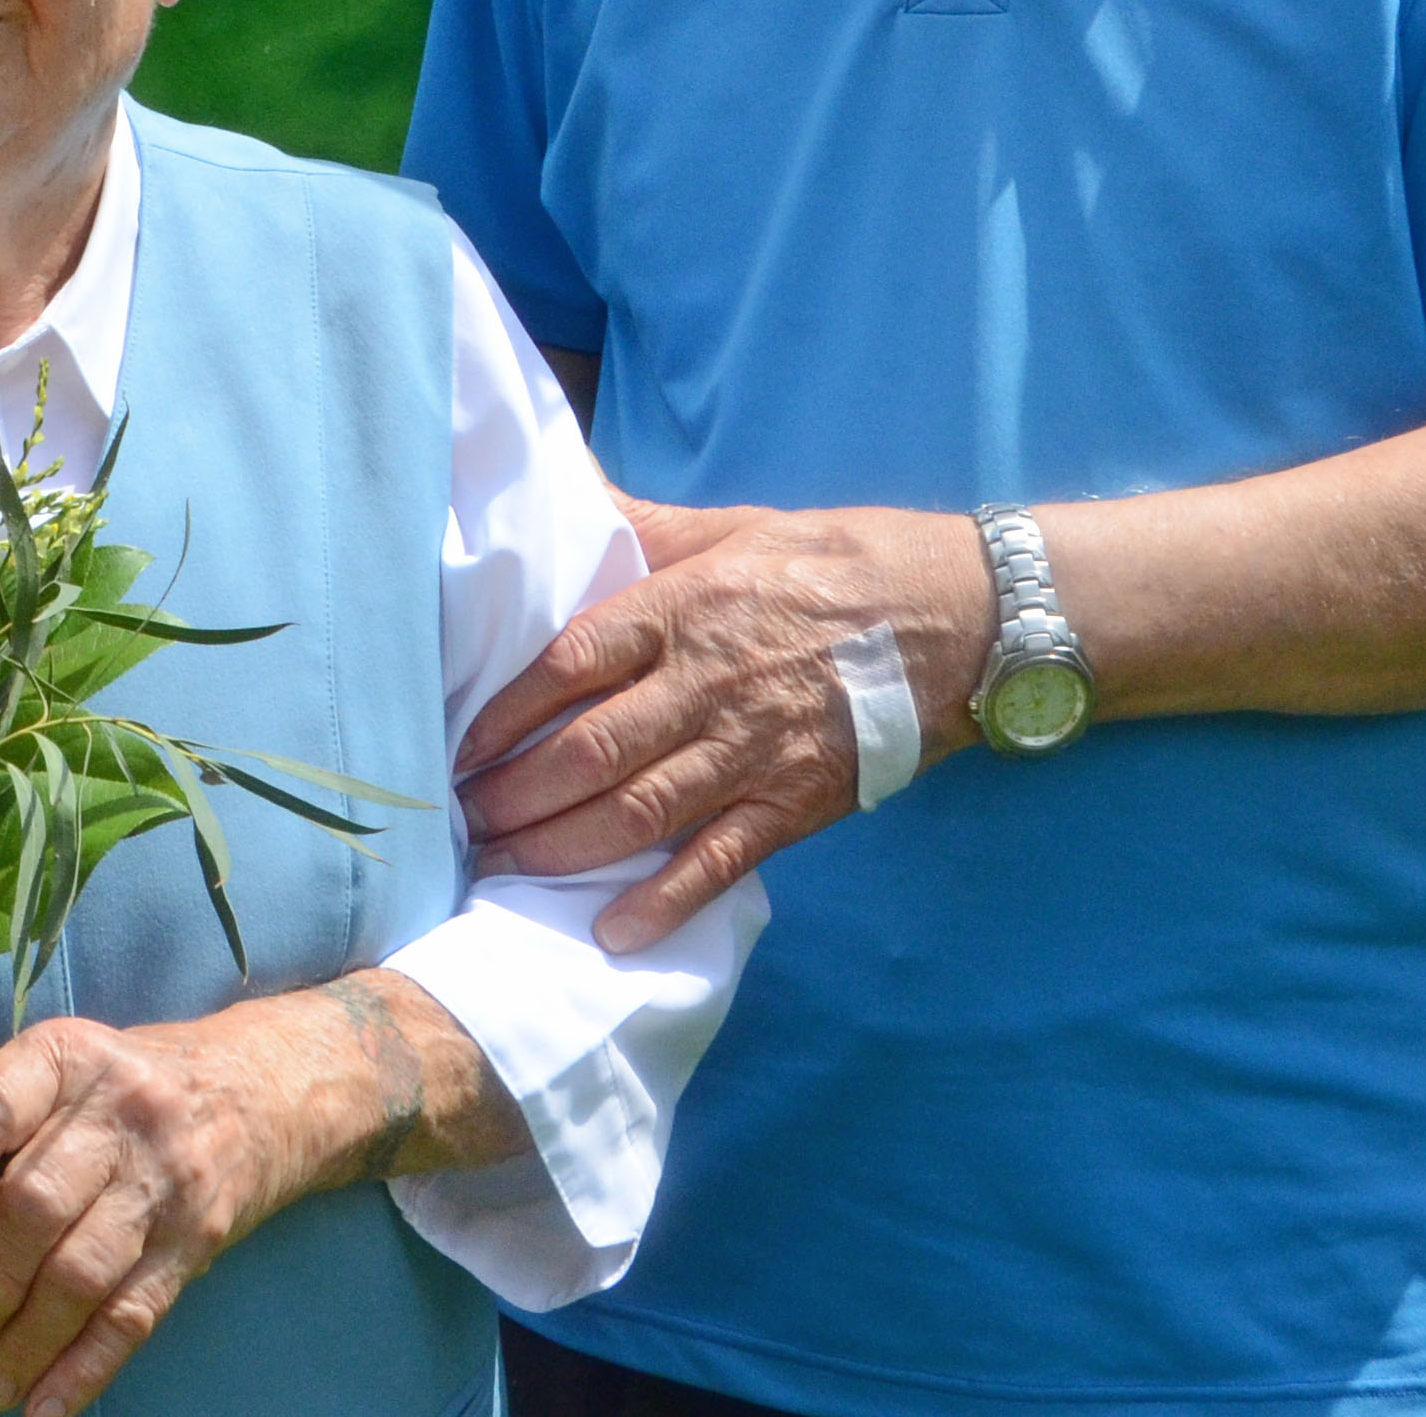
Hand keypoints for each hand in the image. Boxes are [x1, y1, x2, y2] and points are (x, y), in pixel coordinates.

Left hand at [0, 1014, 284, 1416]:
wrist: (260, 1086)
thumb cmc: (124, 1082)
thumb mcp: (64, 1061)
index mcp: (65, 1056)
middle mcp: (118, 1109)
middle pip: (36, 1204)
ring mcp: (164, 1178)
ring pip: (82, 1271)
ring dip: (27, 1338)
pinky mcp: (197, 1238)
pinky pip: (134, 1314)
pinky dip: (86, 1369)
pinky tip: (46, 1407)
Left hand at [457, 498, 989, 945]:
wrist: (966, 613)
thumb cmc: (842, 559)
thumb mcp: (737, 525)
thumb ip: (647, 528)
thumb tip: (570, 497)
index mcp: (688, 606)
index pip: (570, 663)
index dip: (505, 712)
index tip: (459, 744)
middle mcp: (712, 681)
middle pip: (590, 750)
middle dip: (516, 794)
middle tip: (462, 821)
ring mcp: (756, 747)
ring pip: (639, 810)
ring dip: (560, 847)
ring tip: (501, 866)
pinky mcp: (800, 800)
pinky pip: (720, 860)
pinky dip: (662, 900)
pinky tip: (608, 929)